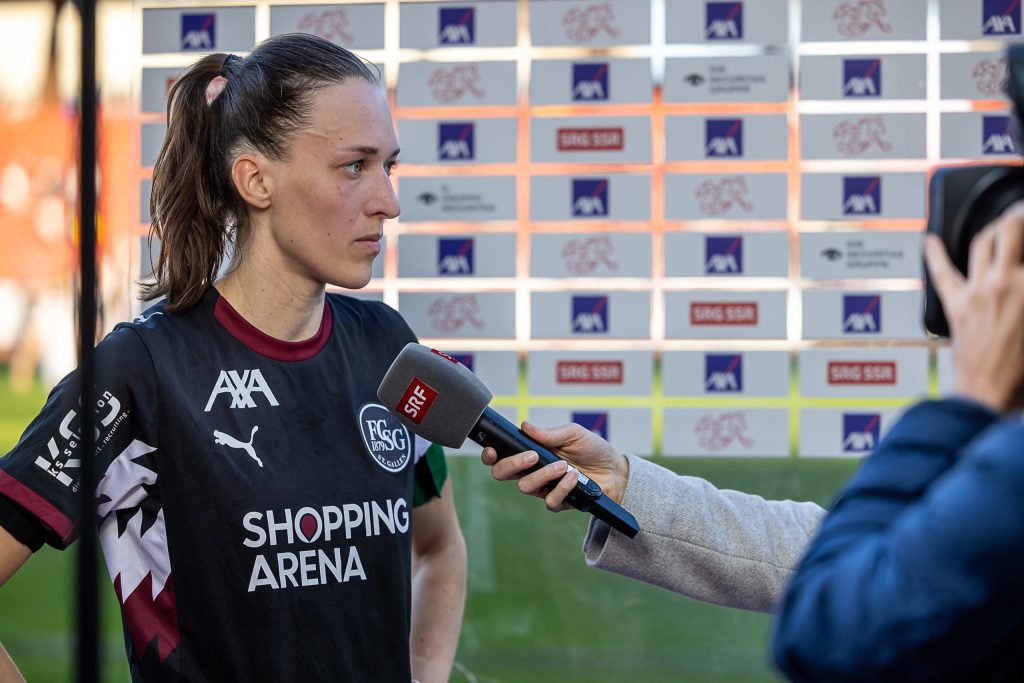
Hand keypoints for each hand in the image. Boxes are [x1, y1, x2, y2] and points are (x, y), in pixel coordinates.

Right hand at [480, 421, 629, 510]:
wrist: (616, 470)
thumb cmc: (593, 449)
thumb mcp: (573, 433)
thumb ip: (549, 433)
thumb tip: (524, 426)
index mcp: (530, 451)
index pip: (501, 455)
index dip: (490, 454)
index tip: (492, 449)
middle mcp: (532, 470)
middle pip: (502, 474)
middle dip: (511, 464)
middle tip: (532, 456)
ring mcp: (544, 487)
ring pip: (525, 487)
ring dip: (543, 475)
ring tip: (563, 465)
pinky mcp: (559, 502)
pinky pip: (549, 501)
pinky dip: (561, 488)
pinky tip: (574, 478)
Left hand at [924, 200, 1023, 412]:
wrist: (991, 396)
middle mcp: (1006, 281)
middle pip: (1011, 228)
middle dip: (1018, 215)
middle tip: (1022, 213)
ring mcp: (978, 290)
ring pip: (981, 242)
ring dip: (992, 229)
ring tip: (1000, 225)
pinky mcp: (956, 305)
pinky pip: (941, 273)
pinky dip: (933, 254)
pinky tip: (928, 240)